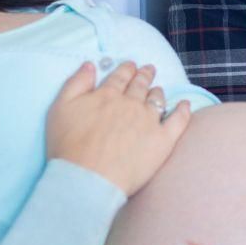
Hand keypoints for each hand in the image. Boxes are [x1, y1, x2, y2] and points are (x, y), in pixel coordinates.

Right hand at [45, 61, 190, 196]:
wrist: (88, 179)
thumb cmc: (69, 147)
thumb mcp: (61, 108)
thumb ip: (76, 83)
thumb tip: (90, 65)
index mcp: (107, 95)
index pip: (120, 77)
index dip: (126, 69)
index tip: (131, 65)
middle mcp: (130, 104)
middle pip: (140, 85)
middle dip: (144, 76)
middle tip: (149, 70)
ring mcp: (149, 121)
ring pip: (157, 100)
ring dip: (157, 92)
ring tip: (158, 89)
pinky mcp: (162, 140)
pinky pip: (178, 121)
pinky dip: (183, 110)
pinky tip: (184, 105)